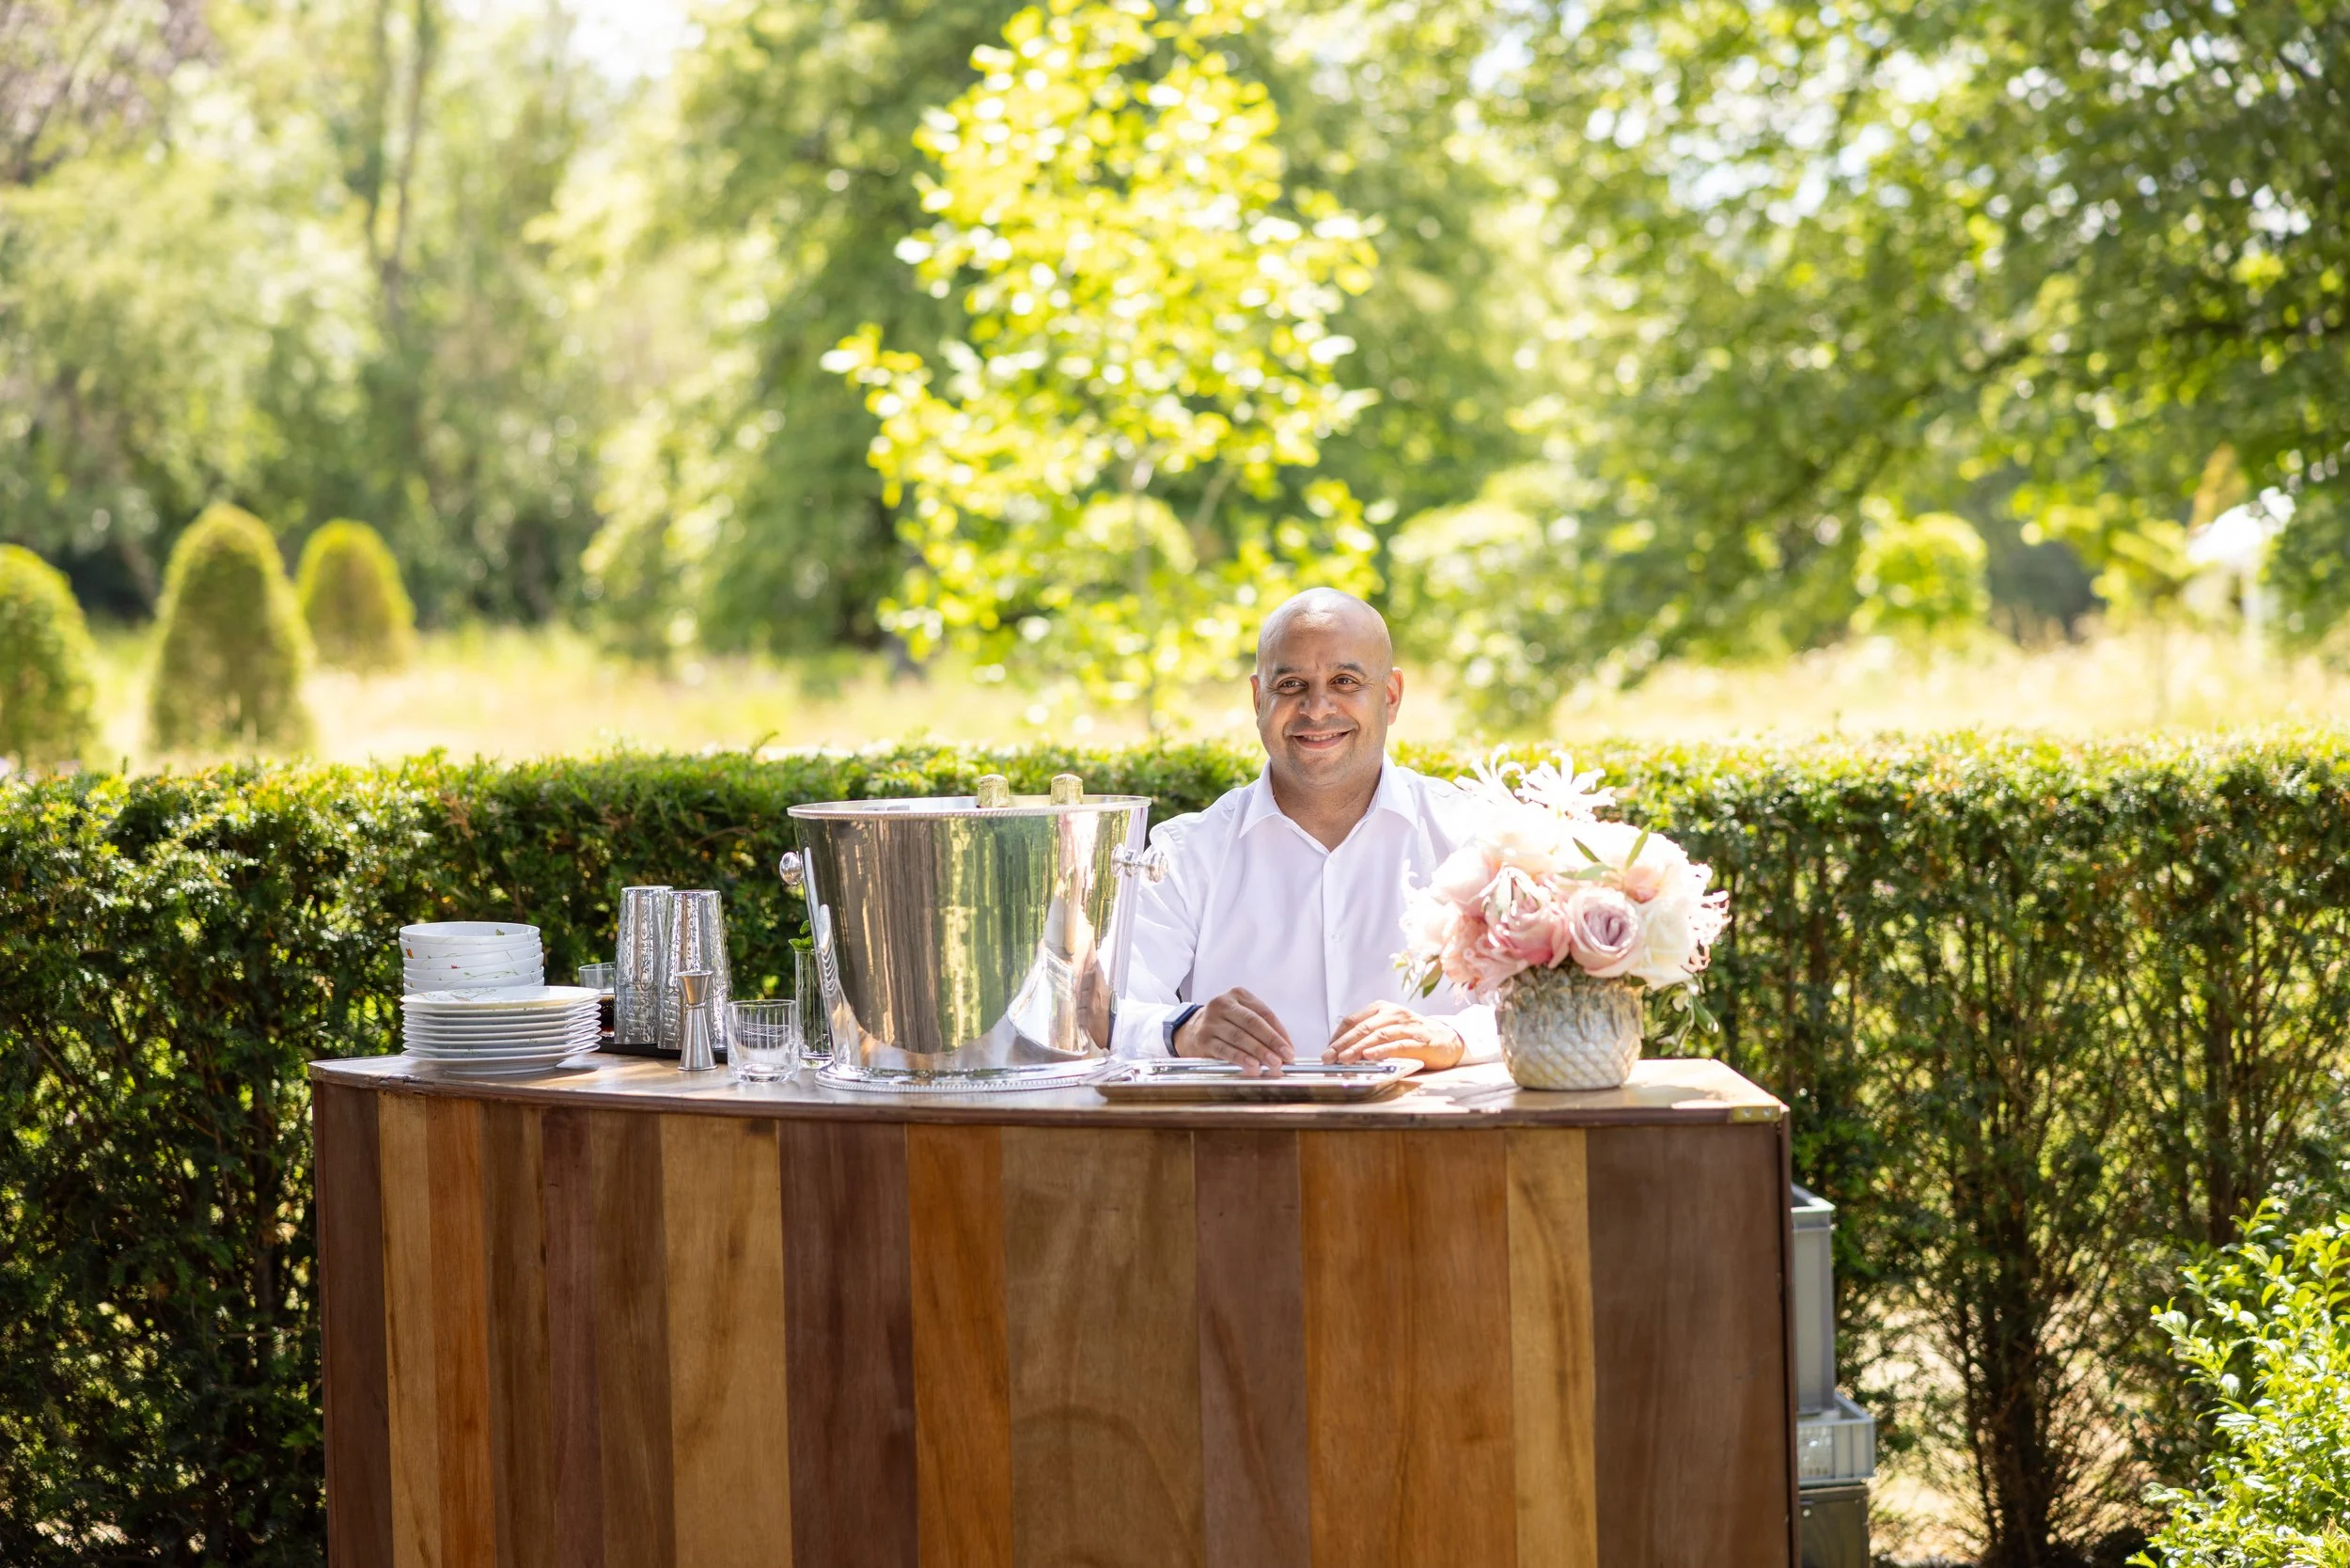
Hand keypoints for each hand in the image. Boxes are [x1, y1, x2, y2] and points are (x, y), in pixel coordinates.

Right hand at [1173, 988, 1294, 1075]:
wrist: (1188, 1031)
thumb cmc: (1224, 1026)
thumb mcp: (1241, 1017)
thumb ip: (1261, 1029)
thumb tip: (1285, 1051)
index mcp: (1238, 994)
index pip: (1264, 1013)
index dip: (1279, 1032)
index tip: (1290, 1049)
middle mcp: (1222, 1004)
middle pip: (1253, 1023)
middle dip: (1272, 1042)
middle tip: (1286, 1057)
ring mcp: (1211, 1021)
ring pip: (1240, 1036)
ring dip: (1259, 1052)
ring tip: (1273, 1064)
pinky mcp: (1203, 1038)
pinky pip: (1225, 1049)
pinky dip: (1241, 1058)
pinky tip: (1253, 1066)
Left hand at [1325, 1002, 1464, 1069]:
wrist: (1447, 1039)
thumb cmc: (1411, 1035)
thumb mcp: (1387, 1028)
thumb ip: (1367, 1034)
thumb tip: (1339, 1049)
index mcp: (1382, 1008)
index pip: (1354, 1020)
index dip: (1338, 1035)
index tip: (1327, 1050)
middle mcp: (1394, 1014)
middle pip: (1363, 1028)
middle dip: (1343, 1044)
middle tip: (1329, 1057)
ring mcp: (1408, 1026)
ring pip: (1378, 1035)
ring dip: (1358, 1048)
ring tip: (1344, 1059)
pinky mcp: (1420, 1041)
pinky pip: (1398, 1045)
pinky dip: (1382, 1050)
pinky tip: (1370, 1056)